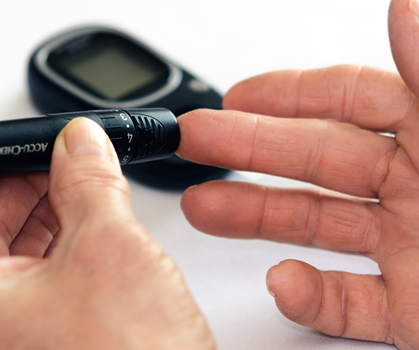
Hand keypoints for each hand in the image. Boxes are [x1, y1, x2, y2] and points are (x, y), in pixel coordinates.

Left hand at [0, 118, 213, 349]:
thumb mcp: (110, 249)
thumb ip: (89, 181)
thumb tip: (80, 143)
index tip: (12, 146)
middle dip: (17, 186)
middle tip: (55, 159)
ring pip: (3, 257)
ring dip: (40, 214)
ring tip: (78, 186)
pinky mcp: (31, 347)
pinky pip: (28, 285)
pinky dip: (54, 249)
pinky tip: (85, 226)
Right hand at [177, 0, 418, 347]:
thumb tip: (407, 6)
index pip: (351, 100)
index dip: (287, 94)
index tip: (235, 95)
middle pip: (316, 161)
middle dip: (246, 151)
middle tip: (196, 145)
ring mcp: (415, 250)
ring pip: (318, 228)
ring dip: (256, 220)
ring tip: (203, 209)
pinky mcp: (417, 311)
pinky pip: (351, 302)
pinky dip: (311, 297)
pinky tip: (284, 284)